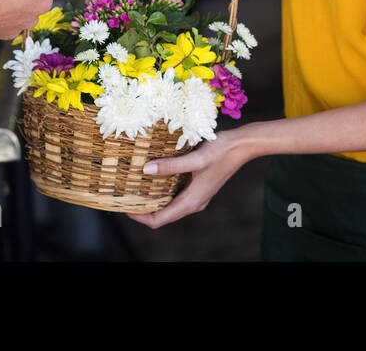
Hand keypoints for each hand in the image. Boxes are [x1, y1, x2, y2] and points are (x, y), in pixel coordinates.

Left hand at [125, 128, 252, 228]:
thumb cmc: (221, 151)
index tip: (124, 206)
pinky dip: (163, 189)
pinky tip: (154, 174)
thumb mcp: (194, 158)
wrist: (242, 145)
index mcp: (191, 201)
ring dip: (152, 198)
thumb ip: (170, 166)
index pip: (159, 219)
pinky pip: (176, 194)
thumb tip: (145, 170)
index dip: (140, 217)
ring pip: (169, 204)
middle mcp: (193, 202)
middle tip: (125, 194)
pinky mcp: (198, 186)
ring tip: (135, 185)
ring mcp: (196, 195)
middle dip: (143, 208)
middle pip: (162, 215)